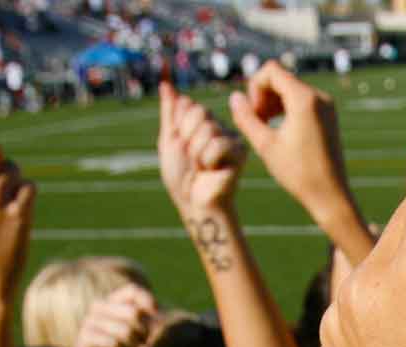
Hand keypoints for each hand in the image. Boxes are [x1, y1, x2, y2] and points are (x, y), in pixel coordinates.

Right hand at [73, 283, 159, 346]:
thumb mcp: (140, 330)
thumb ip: (149, 317)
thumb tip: (156, 309)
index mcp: (112, 300)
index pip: (132, 291)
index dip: (148, 301)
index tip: (156, 316)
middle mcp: (99, 306)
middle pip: (133, 313)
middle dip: (143, 331)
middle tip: (142, 342)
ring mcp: (89, 321)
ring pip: (124, 330)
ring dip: (133, 345)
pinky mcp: (84, 338)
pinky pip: (112, 343)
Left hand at [160, 81, 246, 217]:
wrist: (193, 202)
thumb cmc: (180, 176)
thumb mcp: (169, 140)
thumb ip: (169, 112)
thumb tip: (165, 84)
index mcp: (202, 121)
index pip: (187, 104)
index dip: (178, 126)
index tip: (180, 146)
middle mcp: (219, 126)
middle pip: (198, 112)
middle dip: (187, 139)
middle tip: (191, 159)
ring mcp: (231, 138)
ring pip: (208, 129)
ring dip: (196, 153)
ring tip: (201, 167)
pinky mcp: (240, 152)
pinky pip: (218, 145)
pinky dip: (208, 160)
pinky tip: (213, 171)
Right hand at [229, 62, 351, 217]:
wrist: (330, 195)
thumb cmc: (298, 174)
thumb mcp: (265, 145)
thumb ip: (245, 118)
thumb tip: (234, 97)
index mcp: (305, 99)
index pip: (271, 70)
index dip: (255, 88)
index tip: (254, 114)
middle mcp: (319, 96)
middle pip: (281, 78)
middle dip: (263, 96)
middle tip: (257, 123)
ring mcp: (327, 105)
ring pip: (290, 88)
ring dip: (273, 102)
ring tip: (265, 127)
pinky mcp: (329, 115)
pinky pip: (302, 100)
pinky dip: (286, 108)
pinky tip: (278, 129)